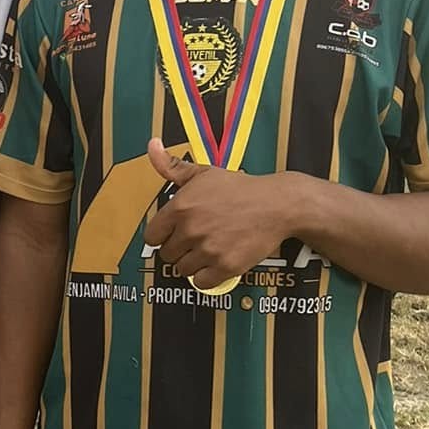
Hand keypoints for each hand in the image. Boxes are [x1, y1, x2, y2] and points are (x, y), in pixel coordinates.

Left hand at [142, 139, 299, 288]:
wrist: (277, 205)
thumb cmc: (239, 189)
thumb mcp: (203, 173)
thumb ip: (171, 166)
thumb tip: (152, 145)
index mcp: (180, 207)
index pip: (152, 236)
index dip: (163, 236)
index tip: (174, 233)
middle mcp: (191, 230)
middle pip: (167, 255)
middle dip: (179, 249)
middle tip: (196, 240)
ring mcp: (208, 250)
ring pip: (183, 270)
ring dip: (193, 263)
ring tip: (208, 249)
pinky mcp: (226, 266)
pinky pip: (201, 283)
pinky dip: (207, 276)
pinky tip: (216, 263)